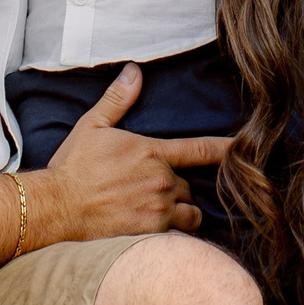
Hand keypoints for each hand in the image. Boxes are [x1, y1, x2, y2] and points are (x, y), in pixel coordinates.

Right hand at [34, 64, 229, 240]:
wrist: (56, 207)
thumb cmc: (73, 167)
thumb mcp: (92, 126)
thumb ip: (118, 100)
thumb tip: (134, 71)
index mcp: (151, 152)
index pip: (199, 149)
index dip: (226, 149)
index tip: (247, 147)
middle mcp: (161, 180)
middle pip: (188, 186)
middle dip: (176, 187)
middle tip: (149, 190)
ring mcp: (158, 208)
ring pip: (188, 211)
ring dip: (180, 211)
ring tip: (158, 211)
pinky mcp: (151, 233)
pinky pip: (177, 234)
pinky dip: (173, 233)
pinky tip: (156, 232)